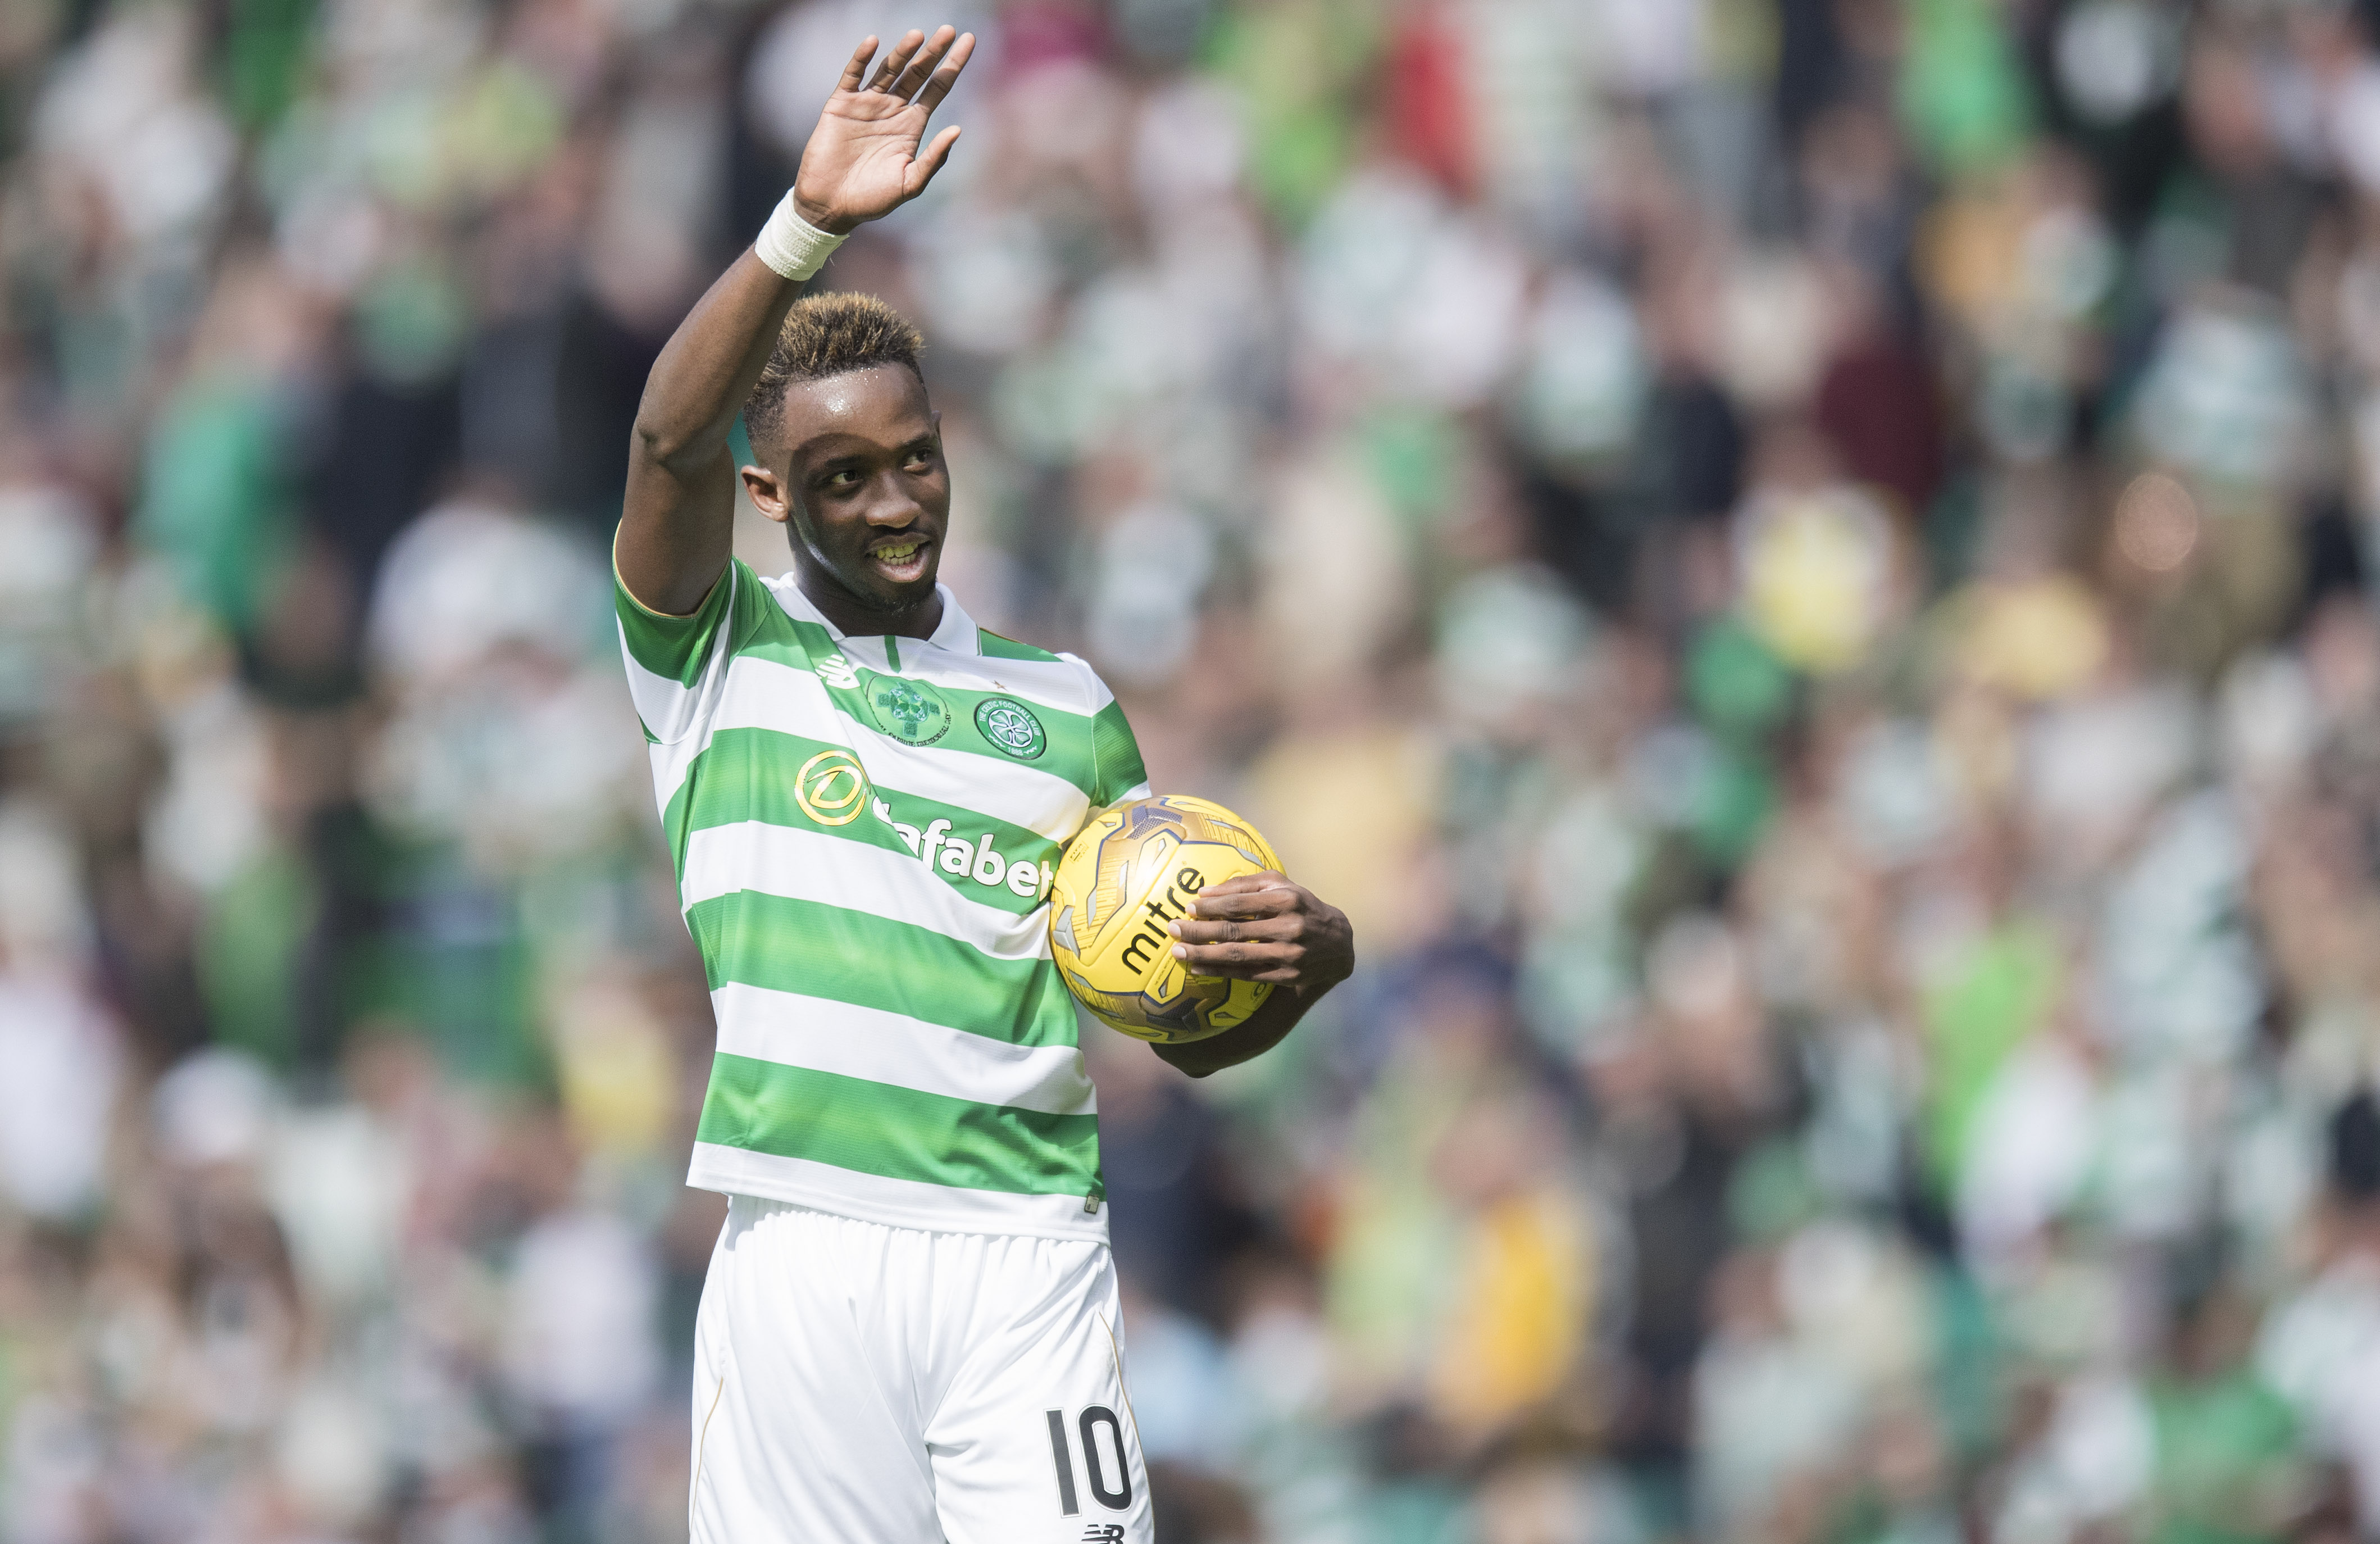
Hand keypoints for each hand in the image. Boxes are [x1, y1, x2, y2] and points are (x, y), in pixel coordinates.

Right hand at [791, 27, 975, 234]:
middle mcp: (893, 109)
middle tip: (949, 29)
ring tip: (918, 35)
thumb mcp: (910, 183)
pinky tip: (873, 42)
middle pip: (917, 73)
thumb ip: (933, 159)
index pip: (938, 88)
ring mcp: (867, 104)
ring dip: (903, 52)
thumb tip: (957, 130)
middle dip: (934, 53)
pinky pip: (853, 75)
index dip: (953, 66)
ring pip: (889, 70)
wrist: (831, 205)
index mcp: (912, 125)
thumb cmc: (872, 200)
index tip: (969, 42)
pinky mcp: (841, 104)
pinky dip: (862, 58)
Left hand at [1166, 872, 1354, 992]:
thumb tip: (1205, 891)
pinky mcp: (1286, 976)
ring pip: (1237, 955)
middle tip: (1173, 929)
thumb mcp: (1282, 886)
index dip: (1212, 906)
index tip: (1189, 907)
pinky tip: (1197, 968)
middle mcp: (1289, 927)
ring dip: (1203, 955)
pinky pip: (1245, 974)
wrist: (1338, 943)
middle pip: (1234, 931)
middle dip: (1199, 931)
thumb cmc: (1301, 907)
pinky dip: (1219, 971)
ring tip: (1178, 951)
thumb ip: (1246, 884)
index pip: (1240, 904)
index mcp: (1287, 900)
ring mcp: (1288, 955)